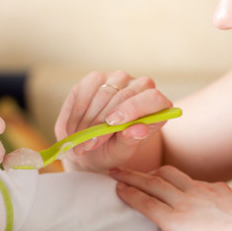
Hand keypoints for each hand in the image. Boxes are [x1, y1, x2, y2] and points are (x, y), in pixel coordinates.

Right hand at [54, 70, 171, 170]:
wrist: (92, 146)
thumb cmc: (113, 149)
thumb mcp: (122, 152)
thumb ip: (130, 141)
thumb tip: (138, 130)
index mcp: (156, 105)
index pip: (152, 98)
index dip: (133, 108)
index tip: (112, 123)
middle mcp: (140, 86)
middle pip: (124, 95)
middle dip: (102, 122)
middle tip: (89, 145)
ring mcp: (118, 79)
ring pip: (102, 94)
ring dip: (87, 121)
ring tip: (80, 142)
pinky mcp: (96, 78)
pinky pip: (85, 91)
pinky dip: (77, 113)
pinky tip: (75, 129)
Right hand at [109, 165, 231, 230]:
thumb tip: (160, 227)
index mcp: (176, 221)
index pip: (145, 202)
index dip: (128, 193)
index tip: (116, 186)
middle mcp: (186, 202)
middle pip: (152, 183)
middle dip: (131, 176)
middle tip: (116, 170)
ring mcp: (203, 191)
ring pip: (171, 174)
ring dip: (155, 172)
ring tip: (146, 173)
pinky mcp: (219, 188)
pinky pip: (195, 181)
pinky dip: (182, 180)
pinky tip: (184, 186)